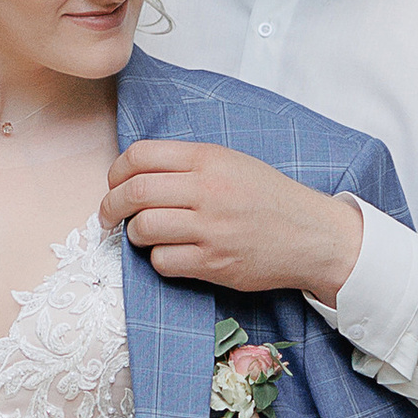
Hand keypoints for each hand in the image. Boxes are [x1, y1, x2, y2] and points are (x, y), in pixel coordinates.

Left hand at [104, 139, 363, 299]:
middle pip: (135, 192)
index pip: (141, 155)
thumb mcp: (231, 162)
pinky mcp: (214, 263)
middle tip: (107, 215)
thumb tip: (136, 171)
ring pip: (144, 228)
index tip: (113, 183)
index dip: (117, 170)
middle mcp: (207, 190)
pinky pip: (163, 261)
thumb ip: (188, 162)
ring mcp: (210, 228)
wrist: (310, 234)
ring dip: (134, 234)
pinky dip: (158, 259)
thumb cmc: (267, 196)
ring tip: (142, 235)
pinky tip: (170, 254)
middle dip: (110, 205)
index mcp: (208, 158)